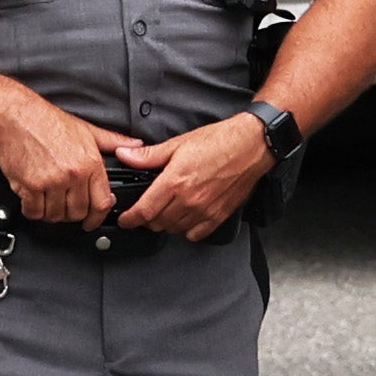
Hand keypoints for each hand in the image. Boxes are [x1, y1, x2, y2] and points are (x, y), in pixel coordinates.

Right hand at [0, 96, 123, 226]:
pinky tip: (34, 200)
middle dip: (72, 214)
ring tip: (49, 200)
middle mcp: (73, 175)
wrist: (17, 116)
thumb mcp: (86, 129)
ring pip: (56, 215)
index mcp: (90, 163)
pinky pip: (34, 212)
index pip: (101, 203)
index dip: (98, 217)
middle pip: (78, 213)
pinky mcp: (30, 186)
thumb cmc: (47, 121)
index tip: (92, 221)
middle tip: (66, 205)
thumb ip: (113, 141)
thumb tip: (135, 146)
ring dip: (52, 212)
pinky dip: (33, 210)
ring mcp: (51, 182)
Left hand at [120, 114, 273, 243]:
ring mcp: (204, 211)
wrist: (251, 146)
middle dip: (147, 219)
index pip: (144, 211)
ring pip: (174, 229)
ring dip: (166, 223)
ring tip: (167, 209)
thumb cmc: (218, 141)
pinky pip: (195, 234)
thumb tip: (124, 155)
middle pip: (157, 223)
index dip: (130, 219)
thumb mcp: (178, 144)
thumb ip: (149, 155)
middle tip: (147, 209)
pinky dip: (187, 229)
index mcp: (174, 182)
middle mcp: (188, 200)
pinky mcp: (218, 216)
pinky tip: (187, 216)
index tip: (125, 220)